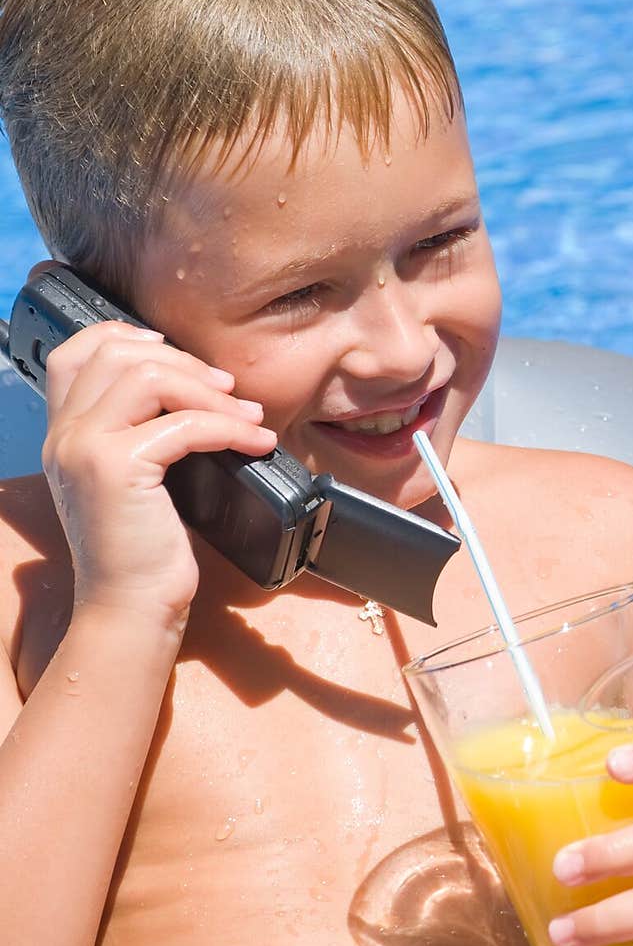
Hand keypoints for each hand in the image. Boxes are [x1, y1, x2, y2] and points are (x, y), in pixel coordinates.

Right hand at [41, 321, 275, 626]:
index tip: (172, 349)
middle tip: (228, 388)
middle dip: (183, 360)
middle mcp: (64, 435)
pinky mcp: (116, 469)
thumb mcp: (132, 482)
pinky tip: (256, 442)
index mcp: (64, 434)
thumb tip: (196, 389)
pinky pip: (183, 424)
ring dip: (210, 391)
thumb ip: (139, 434)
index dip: (125, 335)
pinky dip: (228, 427)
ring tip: (247, 415)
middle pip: (117, 353)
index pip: (75, 352)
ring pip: (148, 377)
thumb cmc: (142, 553)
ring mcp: (84, 448)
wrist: (130, 610)